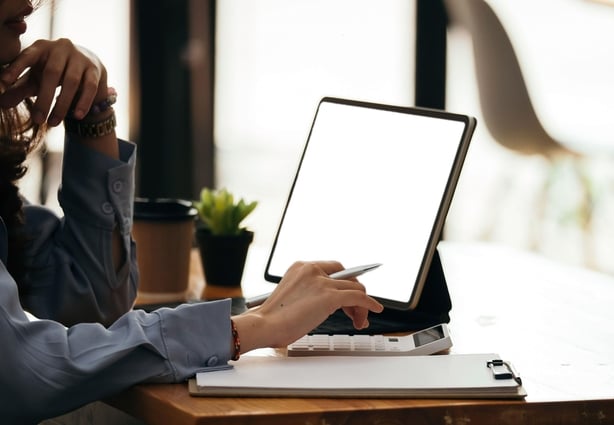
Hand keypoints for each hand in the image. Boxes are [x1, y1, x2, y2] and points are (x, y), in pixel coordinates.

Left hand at [0, 38, 107, 125]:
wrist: (87, 67)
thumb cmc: (54, 73)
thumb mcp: (35, 79)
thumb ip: (19, 89)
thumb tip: (2, 104)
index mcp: (41, 47)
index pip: (27, 56)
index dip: (16, 68)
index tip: (4, 81)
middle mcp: (61, 48)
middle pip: (51, 73)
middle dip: (44, 99)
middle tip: (37, 120)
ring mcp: (80, 57)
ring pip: (71, 82)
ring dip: (62, 105)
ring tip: (53, 123)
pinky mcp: (94, 69)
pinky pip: (89, 87)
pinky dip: (83, 103)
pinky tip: (77, 116)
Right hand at [234, 261, 383, 351]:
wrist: (264, 325)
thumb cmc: (272, 318)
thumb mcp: (291, 296)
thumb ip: (309, 292)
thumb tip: (327, 303)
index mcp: (301, 267)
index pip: (332, 268)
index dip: (344, 281)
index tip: (351, 292)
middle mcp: (312, 269)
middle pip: (347, 276)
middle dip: (355, 292)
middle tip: (355, 310)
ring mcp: (321, 282)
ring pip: (355, 288)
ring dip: (361, 305)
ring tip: (358, 320)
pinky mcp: (329, 296)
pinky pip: (358, 297)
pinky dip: (369, 304)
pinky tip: (374, 310)